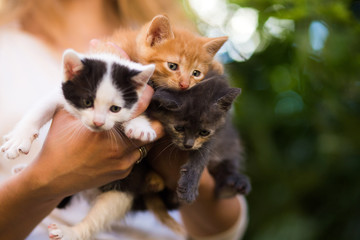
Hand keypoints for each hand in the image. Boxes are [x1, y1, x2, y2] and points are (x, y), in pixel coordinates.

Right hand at [23, 85, 162, 200]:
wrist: (52, 177)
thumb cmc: (58, 143)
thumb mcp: (67, 116)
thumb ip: (85, 100)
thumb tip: (95, 81)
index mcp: (105, 130)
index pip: (138, 111)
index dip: (146, 100)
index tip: (149, 91)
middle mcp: (119, 148)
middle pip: (153, 131)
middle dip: (151, 120)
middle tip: (147, 112)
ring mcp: (122, 163)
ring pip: (146, 145)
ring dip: (142, 135)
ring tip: (135, 127)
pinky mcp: (122, 173)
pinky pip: (135, 157)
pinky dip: (132, 148)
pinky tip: (122, 143)